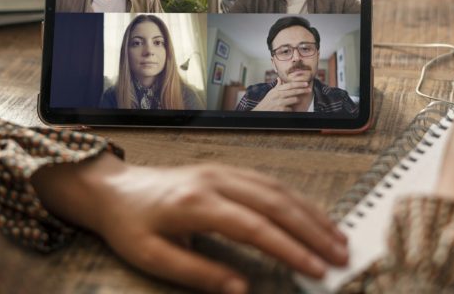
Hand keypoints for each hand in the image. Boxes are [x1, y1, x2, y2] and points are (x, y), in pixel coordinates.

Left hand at [32, 153, 347, 292]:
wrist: (112, 189)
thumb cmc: (129, 226)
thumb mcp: (153, 257)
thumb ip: (199, 273)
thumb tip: (242, 290)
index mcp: (196, 204)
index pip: (255, 227)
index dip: (289, 249)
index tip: (316, 269)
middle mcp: (215, 181)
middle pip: (276, 203)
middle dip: (312, 230)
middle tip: (341, 256)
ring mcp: (222, 171)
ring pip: (277, 188)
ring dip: (310, 212)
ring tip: (337, 237)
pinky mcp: (225, 171)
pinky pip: (268, 182)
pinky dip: (296, 199)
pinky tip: (311, 215)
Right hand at [252, 78, 310, 111]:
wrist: (260, 112)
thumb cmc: (266, 102)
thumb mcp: (271, 93)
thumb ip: (277, 86)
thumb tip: (279, 78)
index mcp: (276, 90)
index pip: (290, 85)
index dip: (299, 84)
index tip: (306, 83)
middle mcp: (278, 95)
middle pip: (294, 91)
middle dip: (303, 90)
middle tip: (309, 89)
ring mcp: (279, 102)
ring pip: (294, 99)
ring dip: (296, 101)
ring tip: (294, 101)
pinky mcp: (281, 109)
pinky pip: (290, 108)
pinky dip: (290, 109)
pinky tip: (286, 109)